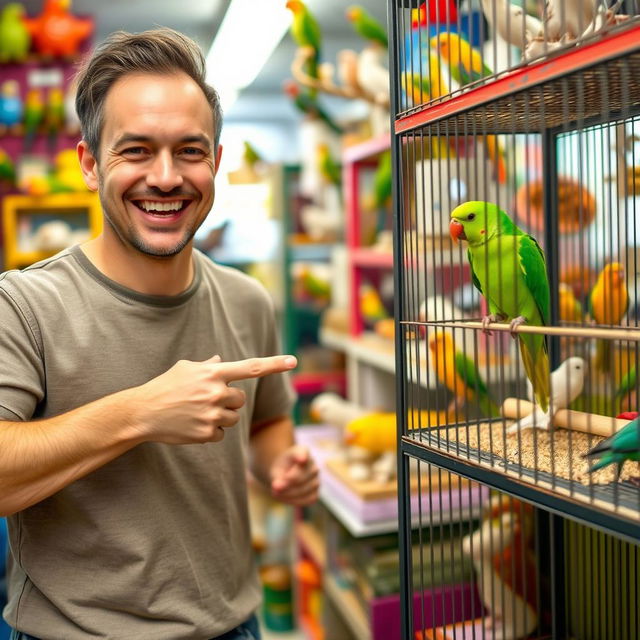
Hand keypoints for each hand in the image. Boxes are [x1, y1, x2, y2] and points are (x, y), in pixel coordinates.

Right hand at [129, 354, 296, 444]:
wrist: (142, 413)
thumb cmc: (164, 386)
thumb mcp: (185, 369)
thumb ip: (207, 367)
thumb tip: (220, 362)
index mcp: (213, 374)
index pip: (251, 368)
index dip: (274, 365)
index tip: (294, 361)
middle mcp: (215, 393)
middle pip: (241, 399)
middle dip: (229, 400)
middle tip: (208, 400)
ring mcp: (211, 414)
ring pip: (233, 418)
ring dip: (221, 417)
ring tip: (197, 413)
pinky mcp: (206, 433)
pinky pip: (221, 434)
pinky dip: (210, 432)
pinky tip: (192, 425)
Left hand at [269, 445, 318, 506]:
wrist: (286, 475)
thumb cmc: (281, 469)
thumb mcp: (276, 470)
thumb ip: (277, 477)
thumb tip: (276, 487)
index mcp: (302, 451)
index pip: (302, 454)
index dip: (302, 457)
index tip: (301, 460)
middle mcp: (312, 464)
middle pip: (301, 476)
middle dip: (287, 485)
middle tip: (273, 489)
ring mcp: (316, 478)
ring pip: (305, 489)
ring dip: (289, 494)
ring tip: (276, 494)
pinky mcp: (315, 492)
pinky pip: (309, 499)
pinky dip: (296, 501)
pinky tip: (285, 499)